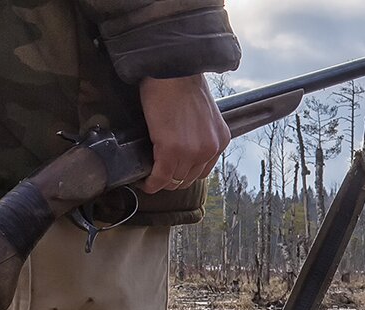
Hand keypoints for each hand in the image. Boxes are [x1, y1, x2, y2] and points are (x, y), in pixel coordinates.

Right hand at [137, 75, 227, 192]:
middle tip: (157, 175)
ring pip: (174, 180)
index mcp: (220, 139)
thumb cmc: (181, 84)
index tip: (173, 171)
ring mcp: (192, 152)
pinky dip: (151, 183)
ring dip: (161, 182)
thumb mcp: (201, 114)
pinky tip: (145, 181)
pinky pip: (160, 177)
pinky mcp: (171, 150)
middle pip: (189, 178)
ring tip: (150, 178)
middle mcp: (210, 149)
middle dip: (173, 179)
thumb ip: (197, 133)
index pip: (203, 169)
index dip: (185, 173)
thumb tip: (182, 144)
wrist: (172, 71)